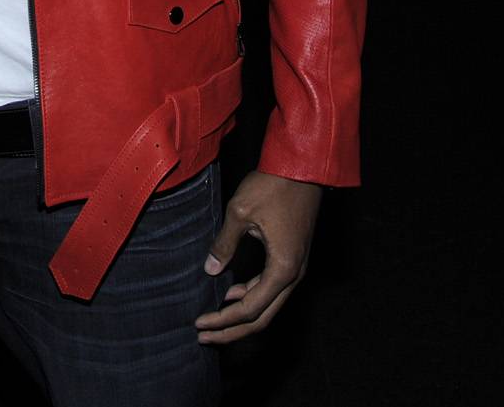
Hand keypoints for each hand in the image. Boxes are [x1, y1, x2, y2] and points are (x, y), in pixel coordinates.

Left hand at [194, 170, 322, 342]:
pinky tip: (232, 291)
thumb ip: (224, 244)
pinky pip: (273, 288)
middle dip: (232, 330)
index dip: (223, 321)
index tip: (199, 324)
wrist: (304, 166)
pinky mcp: (294, 257)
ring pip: (269, 305)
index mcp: (282, 269)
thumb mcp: (240, 213)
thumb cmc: (274, 186)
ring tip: (214, 319)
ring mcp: (297, 267)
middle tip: (204, 337)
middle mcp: (294, 275)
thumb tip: (211, 269)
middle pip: (262, 317)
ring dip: (241, 315)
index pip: (249, 309)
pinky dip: (252, 296)